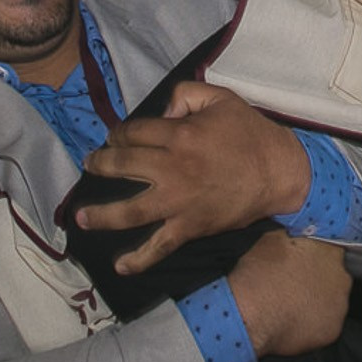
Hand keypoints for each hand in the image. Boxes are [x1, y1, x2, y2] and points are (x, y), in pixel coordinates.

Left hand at [77, 82, 308, 272]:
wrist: (279, 172)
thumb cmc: (250, 133)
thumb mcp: (221, 98)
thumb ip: (185, 95)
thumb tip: (161, 112)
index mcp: (181, 134)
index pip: (134, 132)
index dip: (119, 133)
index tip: (115, 137)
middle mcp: (173, 168)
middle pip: (124, 165)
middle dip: (101, 164)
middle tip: (90, 164)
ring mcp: (179, 201)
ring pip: (131, 210)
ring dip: (102, 215)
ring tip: (82, 217)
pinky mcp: (190, 226)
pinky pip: (160, 245)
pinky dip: (139, 258)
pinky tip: (120, 266)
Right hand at [227, 234, 347, 358]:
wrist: (250, 316)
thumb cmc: (259, 276)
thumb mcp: (271, 240)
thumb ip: (292, 236)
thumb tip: (294, 237)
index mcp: (330, 252)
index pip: (331, 249)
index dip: (315, 256)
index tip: (303, 261)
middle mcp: (342, 278)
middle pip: (334, 277)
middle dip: (318, 280)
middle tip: (295, 285)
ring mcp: (339, 308)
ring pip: (331, 303)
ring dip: (317, 303)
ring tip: (292, 307)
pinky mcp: (332, 332)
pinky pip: (324, 326)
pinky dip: (313, 325)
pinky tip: (294, 324)